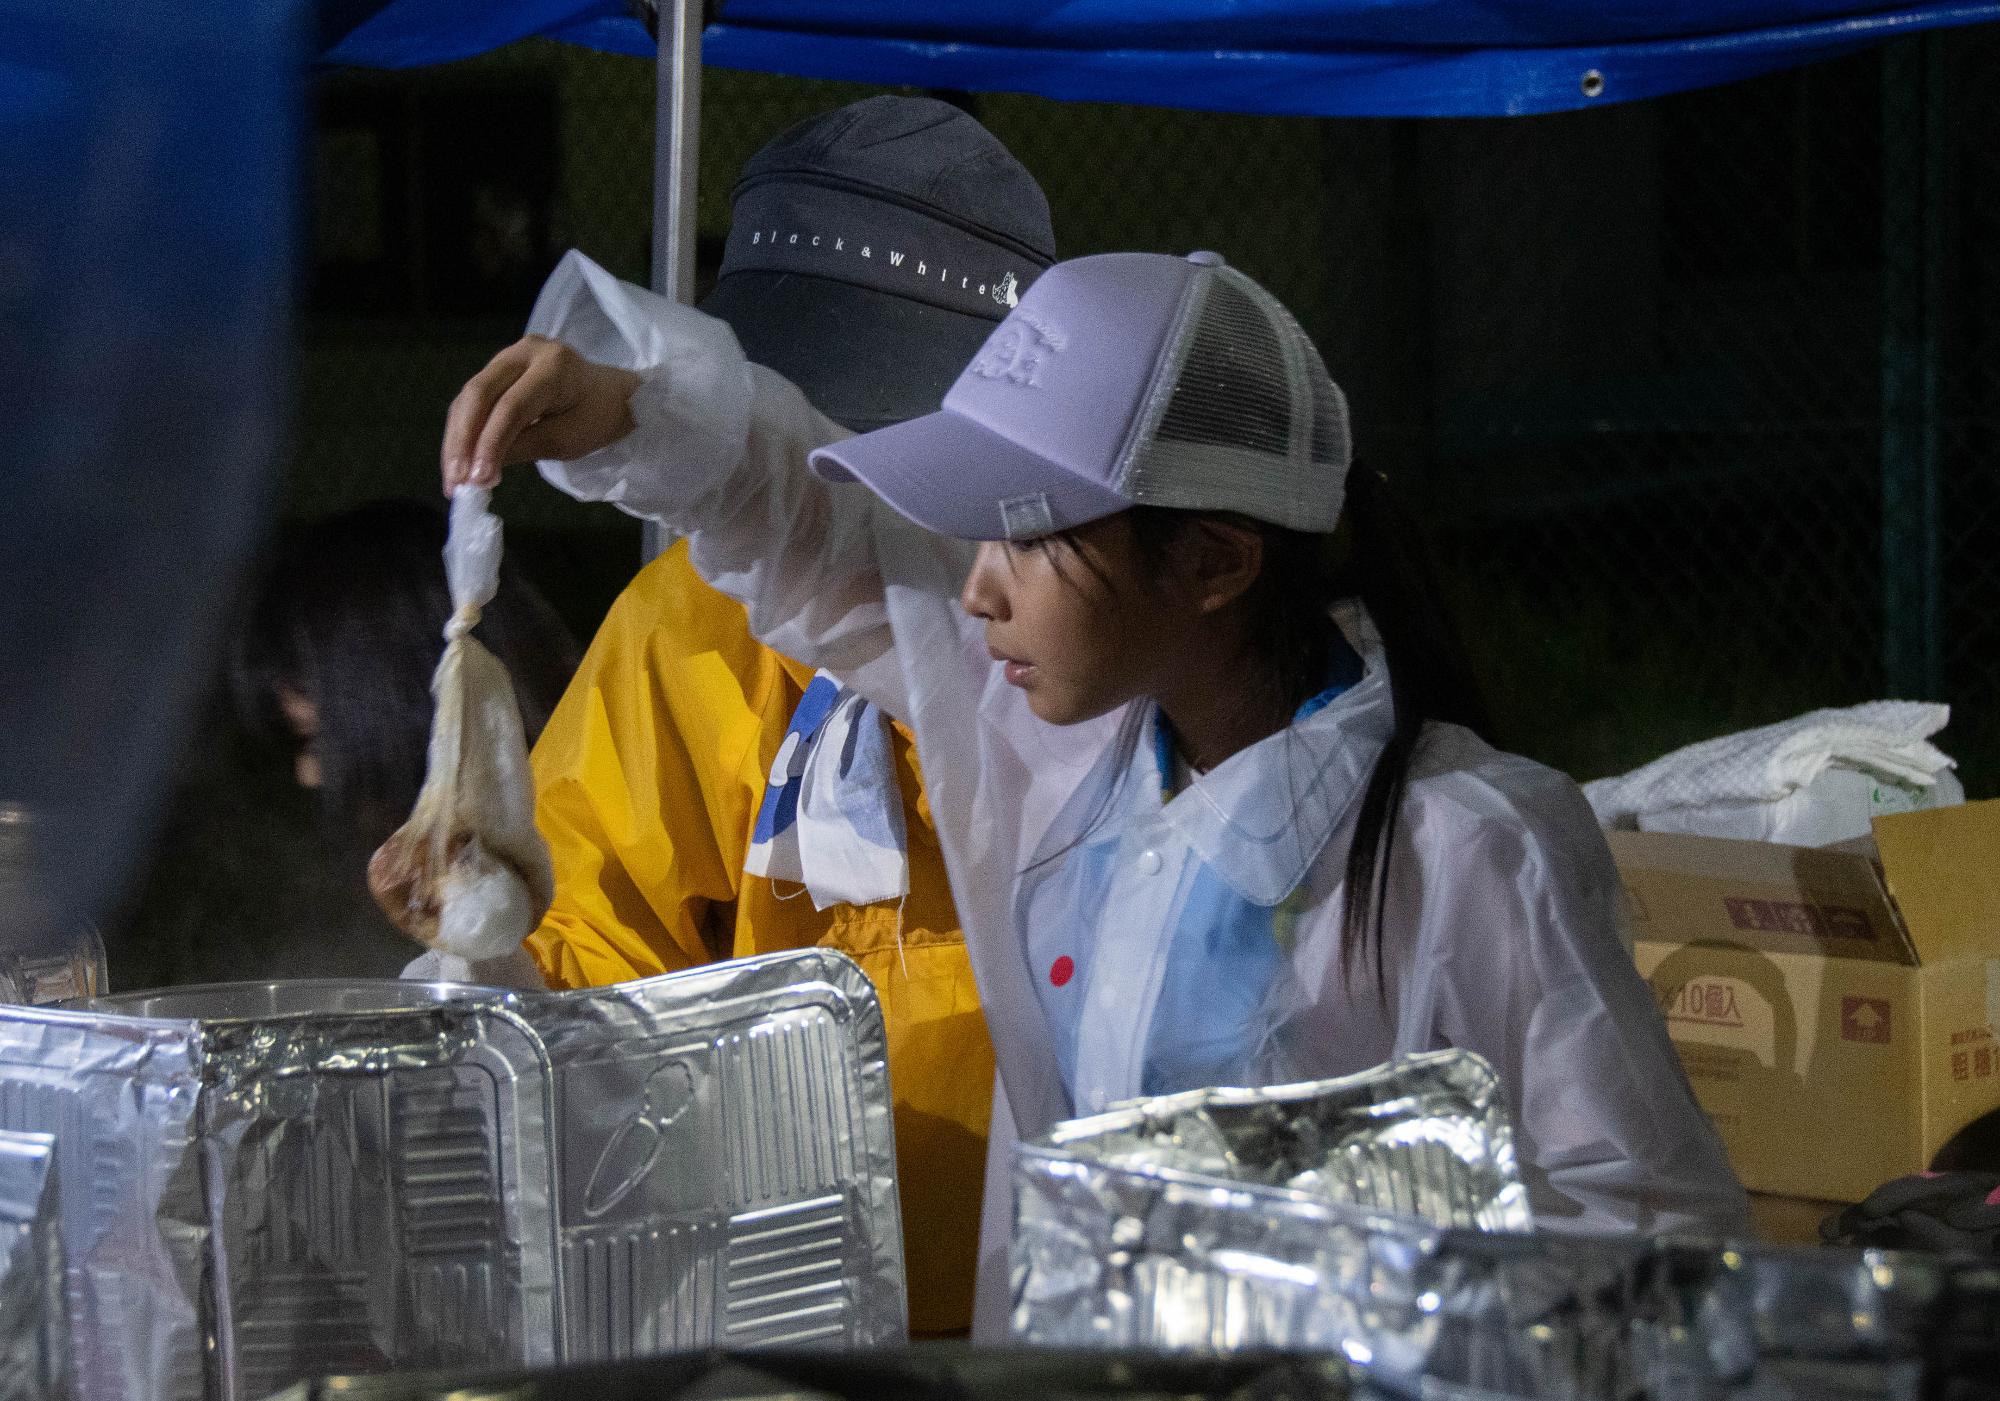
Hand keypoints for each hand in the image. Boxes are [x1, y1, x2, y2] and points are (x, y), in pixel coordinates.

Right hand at [441, 334, 643, 492]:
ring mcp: (508, 357)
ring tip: (454, 480)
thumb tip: (479, 471)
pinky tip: (459, 461)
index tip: (477, 479)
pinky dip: (464, 432)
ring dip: (457, 440)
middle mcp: (525, 351)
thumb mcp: (569, 439)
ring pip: (469, 397)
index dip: (490, 443)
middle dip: (462, 441)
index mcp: (554, 366)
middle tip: (456, 481)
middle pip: (480, 394)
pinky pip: (473, 400)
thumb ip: (525, 448)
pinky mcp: (498, 368)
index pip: (512, 405)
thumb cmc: (597, 417)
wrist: (609, 394)